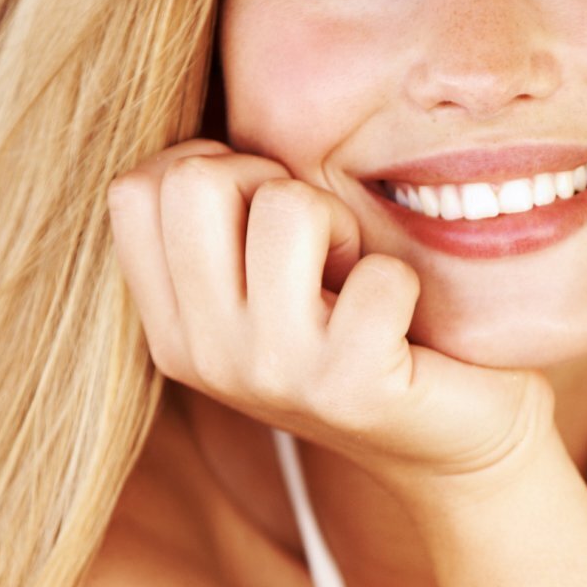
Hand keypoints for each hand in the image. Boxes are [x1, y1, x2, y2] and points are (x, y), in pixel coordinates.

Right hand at [107, 140, 553, 493]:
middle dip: (273, 183)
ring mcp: (272, 375)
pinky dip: (401, 278)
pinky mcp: (351, 389)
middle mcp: (204, 355)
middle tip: (317, 240)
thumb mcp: (269, 280)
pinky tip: (399, 320)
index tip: (263, 212)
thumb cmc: (362, 327)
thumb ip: (224, 221)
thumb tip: (210, 144)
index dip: (211, 168)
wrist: (451, 441)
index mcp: (172, 326)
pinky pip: (377, 273)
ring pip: (287, 208)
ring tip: (356, 277)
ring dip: (340, 223)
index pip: (135, 189)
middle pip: (196, 182)